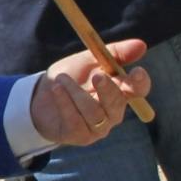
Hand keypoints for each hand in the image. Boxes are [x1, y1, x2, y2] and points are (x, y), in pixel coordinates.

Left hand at [31, 38, 150, 145]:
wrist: (39, 96)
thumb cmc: (70, 77)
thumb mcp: (89, 60)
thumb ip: (114, 53)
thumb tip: (141, 45)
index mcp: (120, 92)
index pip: (138, 90)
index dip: (140, 83)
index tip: (137, 71)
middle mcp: (113, 112)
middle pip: (118, 103)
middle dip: (108, 89)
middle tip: (97, 75)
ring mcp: (98, 127)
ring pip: (94, 112)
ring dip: (76, 92)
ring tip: (61, 78)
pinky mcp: (80, 136)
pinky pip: (75, 120)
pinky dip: (65, 102)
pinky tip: (56, 90)